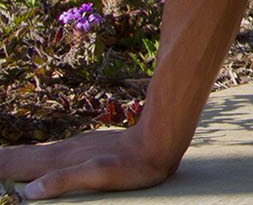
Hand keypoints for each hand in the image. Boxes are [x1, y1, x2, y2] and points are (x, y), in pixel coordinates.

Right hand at [0, 124, 177, 199]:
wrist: (156, 141)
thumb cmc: (130, 164)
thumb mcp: (97, 175)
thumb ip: (63, 181)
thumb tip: (28, 192)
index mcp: (57, 161)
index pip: (14, 164)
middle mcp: (58, 152)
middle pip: (17, 158)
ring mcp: (70, 149)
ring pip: (30, 155)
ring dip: (9, 160)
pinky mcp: (81, 150)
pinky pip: (45, 154)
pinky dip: (27, 158)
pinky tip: (31, 162)